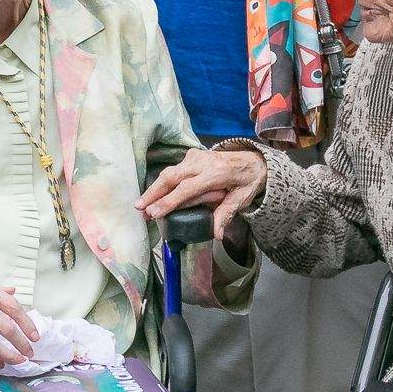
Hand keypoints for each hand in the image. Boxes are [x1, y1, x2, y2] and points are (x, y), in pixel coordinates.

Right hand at [136, 149, 267, 242]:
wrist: (253, 160)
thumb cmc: (247, 181)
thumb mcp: (241, 199)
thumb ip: (226, 215)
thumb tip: (216, 235)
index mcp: (216, 173)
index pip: (187, 189)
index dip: (169, 201)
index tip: (154, 213)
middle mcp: (202, 162)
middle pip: (171, 177)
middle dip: (153, 193)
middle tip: (139, 209)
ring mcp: (195, 157)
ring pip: (170, 172)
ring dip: (154, 189)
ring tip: (142, 206)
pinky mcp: (191, 156)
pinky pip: (174, 171)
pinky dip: (162, 183)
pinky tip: (154, 196)